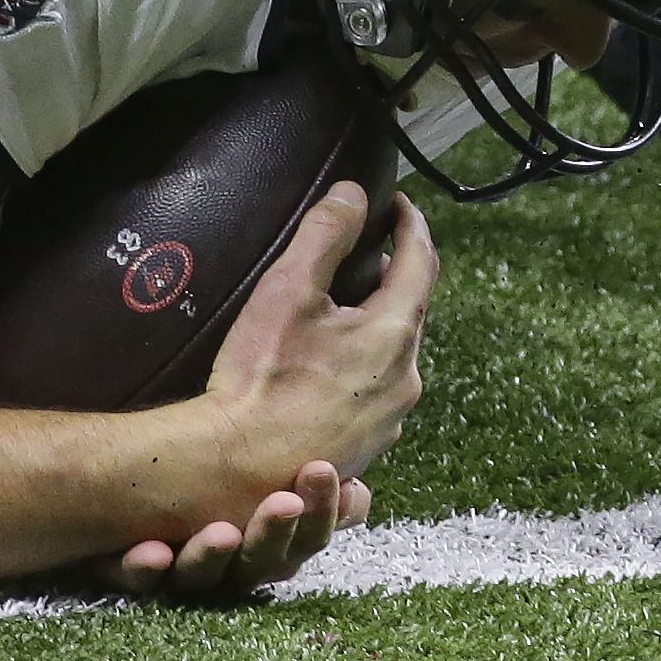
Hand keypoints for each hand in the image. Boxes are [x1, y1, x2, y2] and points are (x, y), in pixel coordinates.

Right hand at [105, 183, 433, 603]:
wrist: (238, 468)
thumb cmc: (262, 376)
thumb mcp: (290, 289)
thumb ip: (326, 234)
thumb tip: (355, 192)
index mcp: (395, 333)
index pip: (421, 261)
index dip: (412, 223)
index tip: (398, 203)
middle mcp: (405, 379)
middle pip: (409, 311)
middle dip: (391, 276)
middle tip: (365, 251)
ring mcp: (388, 420)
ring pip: (392, 355)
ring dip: (374, 324)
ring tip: (340, 307)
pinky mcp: (366, 448)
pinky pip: (374, 392)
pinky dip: (359, 366)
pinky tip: (323, 367)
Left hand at [110, 460, 369, 600]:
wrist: (117, 482)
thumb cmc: (211, 479)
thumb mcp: (264, 472)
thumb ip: (307, 484)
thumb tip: (358, 493)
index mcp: (269, 545)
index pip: (305, 536)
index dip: (321, 512)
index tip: (324, 470)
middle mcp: (228, 567)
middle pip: (258, 562)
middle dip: (273, 533)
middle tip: (285, 502)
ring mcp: (177, 573)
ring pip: (200, 577)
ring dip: (211, 556)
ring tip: (222, 533)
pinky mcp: (124, 571)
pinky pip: (132, 578)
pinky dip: (142, 569)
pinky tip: (152, 551)